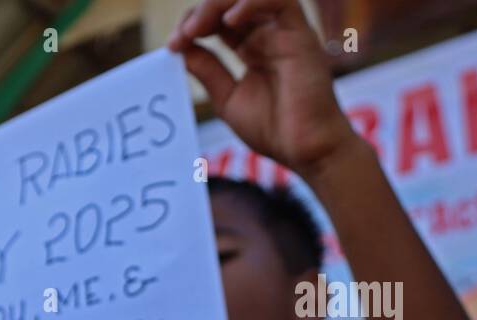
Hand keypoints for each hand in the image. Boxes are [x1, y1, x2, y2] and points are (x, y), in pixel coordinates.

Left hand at [168, 0, 358, 177]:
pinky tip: (229, 22)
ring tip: (195, 29)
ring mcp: (284, 32)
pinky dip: (250, 3)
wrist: (304, 149)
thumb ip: (207, 71)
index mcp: (252, 49)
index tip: (171, 46)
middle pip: (231, 4)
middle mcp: (268, 35)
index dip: (192, 25)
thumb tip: (180, 48)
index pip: (218, 20)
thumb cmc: (272, 129)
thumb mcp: (227, 98)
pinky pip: (280, 1)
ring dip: (218, 5)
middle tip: (180, 36)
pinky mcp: (301, 33)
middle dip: (200, 13)